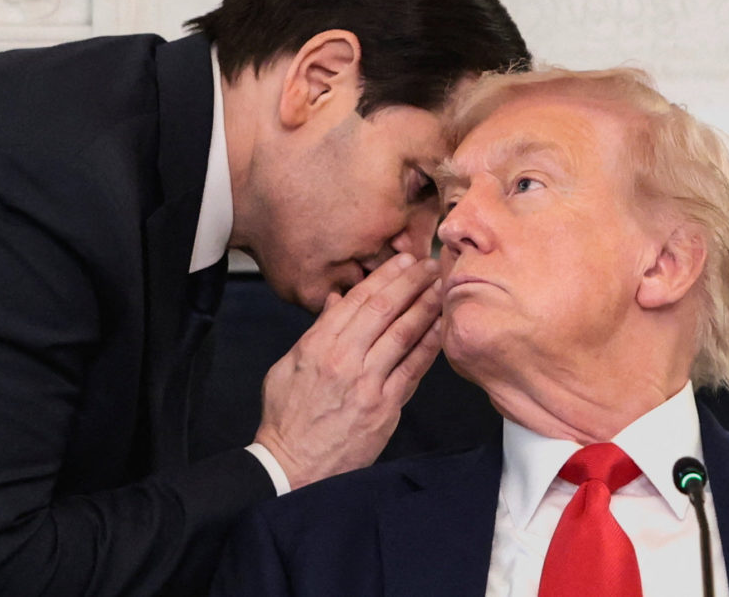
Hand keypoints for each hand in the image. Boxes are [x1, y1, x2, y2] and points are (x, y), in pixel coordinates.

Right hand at [253, 253, 441, 488]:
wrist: (292, 467)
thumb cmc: (287, 418)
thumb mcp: (289, 366)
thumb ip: (317, 332)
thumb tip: (338, 302)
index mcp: (317, 346)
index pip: (357, 300)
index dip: (384, 277)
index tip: (402, 261)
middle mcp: (343, 360)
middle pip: (384, 310)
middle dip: (411, 283)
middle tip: (430, 265)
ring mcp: (366, 384)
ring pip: (402, 335)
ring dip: (425, 307)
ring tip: (440, 288)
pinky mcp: (384, 408)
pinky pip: (412, 370)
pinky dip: (428, 346)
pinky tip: (440, 328)